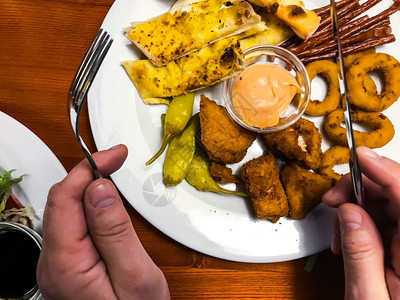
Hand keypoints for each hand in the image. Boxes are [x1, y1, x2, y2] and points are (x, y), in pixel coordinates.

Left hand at [37, 145, 169, 299]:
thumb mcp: (136, 277)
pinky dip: (88, 205)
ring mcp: (58, 263)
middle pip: (61, 201)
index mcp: (66, 262)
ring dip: (89, 187)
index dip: (87, 168)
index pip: (65, 198)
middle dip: (88, 173)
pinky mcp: (67, 264)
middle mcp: (53, 261)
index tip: (113, 154)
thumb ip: (115, 232)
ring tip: (113, 175)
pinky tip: (103, 202)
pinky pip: (73, 225)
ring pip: (66, 210)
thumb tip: (99, 189)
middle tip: (116, 160)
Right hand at [323, 146, 399, 299]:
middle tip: (333, 200)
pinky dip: (358, 222)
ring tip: (338, 235)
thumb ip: (361, 254)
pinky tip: (347, 239)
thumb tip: (350, 212)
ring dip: (355, 209)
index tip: (360, 157)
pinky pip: (381, 220)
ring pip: (385, 205)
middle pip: (394, 194)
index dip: (384, 171)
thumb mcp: (369, 297)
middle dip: (359, 190)